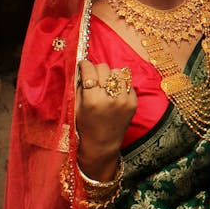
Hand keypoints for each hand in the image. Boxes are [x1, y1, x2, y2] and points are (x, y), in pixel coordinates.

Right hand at [74, 59, 137, 180]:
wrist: (102, 144)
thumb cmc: (84, 126)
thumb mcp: (75, 107)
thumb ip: (79, 86)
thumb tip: (82, 68)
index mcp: (92, 100)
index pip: (90, 71)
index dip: (85, 65)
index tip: (83, 65)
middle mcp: (110, 98)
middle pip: (104, 68)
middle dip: (97, 70)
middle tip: (93, 77)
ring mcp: (124, 100)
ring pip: (118, 72)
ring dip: (110, 75)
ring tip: (105, 84)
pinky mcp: (134, 102)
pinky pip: (128, 82)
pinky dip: (120, 84)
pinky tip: (114, 92)